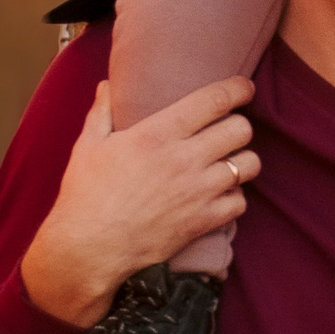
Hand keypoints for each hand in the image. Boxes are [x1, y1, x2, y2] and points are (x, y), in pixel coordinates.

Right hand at [22, 76, 259, 326]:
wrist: (89, 248)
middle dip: (239, 125)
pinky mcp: (202, 221)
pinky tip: (220, 194)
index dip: (237, 89)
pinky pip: (240, 202)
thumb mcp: (88, 145)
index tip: (244, 88)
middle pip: (240, 129)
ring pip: (249, 165)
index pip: (214, 100)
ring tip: (229, 160)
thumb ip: (102, 111)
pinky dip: (235, 196)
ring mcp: (197, 191)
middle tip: (229, 128)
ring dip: (242, 159)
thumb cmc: (85, 195)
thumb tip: (107, 85)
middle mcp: (184, 158)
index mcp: (157, 133)